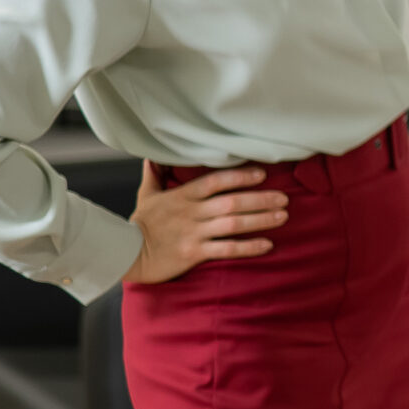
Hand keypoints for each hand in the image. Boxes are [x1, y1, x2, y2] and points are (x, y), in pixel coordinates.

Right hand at [128, 163, 286, 285]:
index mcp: (182, 196)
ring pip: (232, 224)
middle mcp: (191, 213)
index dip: (239, 177)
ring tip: (283, 216)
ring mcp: (193, 234)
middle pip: (231, 202)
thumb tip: (153, 154)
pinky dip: (248, 247)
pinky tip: (267, 245)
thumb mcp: (146, 194)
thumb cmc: (140, 223)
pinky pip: (226, 249)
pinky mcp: (193, 254)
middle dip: (260, 199)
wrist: (124, 254)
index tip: (262, 174)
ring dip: (261, 220)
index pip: (215, 181)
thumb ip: (155, 174)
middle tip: (284, 198)